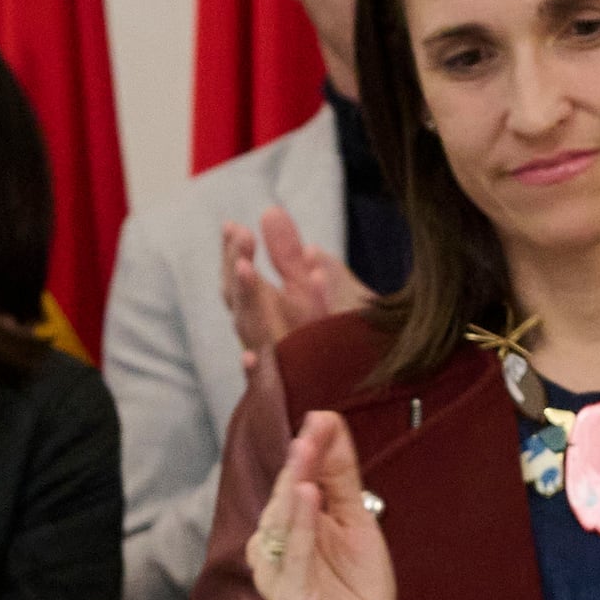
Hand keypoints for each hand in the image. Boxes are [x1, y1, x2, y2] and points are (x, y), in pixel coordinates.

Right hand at [217, 205, 359, 375]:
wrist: (366, 388)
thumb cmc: (334, 337)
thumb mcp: (311, 286)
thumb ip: (288, 253)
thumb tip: (269, 211)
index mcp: (265, 309)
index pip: (238, 278)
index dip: (233, 252)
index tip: (233, 225)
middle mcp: (265, 333)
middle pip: (239, 301)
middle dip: (238, 268)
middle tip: (241, 235)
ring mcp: (278, 361)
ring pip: (252, 332)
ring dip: (247, 300)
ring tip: (245, 268)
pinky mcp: (293, 388)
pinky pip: (273, 380)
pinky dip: (258, 371)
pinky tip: (250, 357)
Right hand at [246, 409, 394, 599]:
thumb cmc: (355, 582)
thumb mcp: (354, 518)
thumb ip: (340, 473)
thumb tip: (326, 419)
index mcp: (290, 522)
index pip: (294, 474)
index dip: (305, 445)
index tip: (320, 414)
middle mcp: (278, 543)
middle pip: (286, 493)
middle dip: (298, 460)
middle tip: (311, 429)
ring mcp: (280, 571)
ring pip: (282, 522)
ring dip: (294, 487)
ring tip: (305, 455)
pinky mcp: (291, 597)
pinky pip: (294, 558)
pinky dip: (299, 528)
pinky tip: (306, 499)